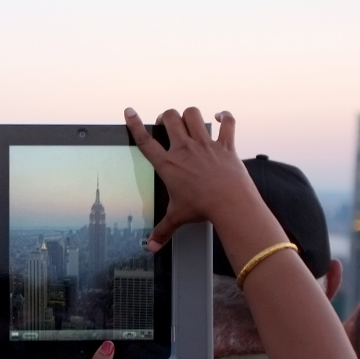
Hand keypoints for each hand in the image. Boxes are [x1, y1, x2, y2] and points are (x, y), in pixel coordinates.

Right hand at [124, 107, 256, 251]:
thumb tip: (151, 247)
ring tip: (188, 120)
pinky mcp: (225, 145)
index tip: (129, 111)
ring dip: (189, 114)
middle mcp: (185, 149)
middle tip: (165, 123)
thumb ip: (162, 231)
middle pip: (169, 118)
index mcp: (168, 164)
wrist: (230, 203)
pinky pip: (227, 122)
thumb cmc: (202, 208)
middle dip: (165, 116)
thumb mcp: (177, 218)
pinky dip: (224, 117)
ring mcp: (205, 144)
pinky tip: (220, 117)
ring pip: (193, 114)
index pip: (145, 140)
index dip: (134, 124)